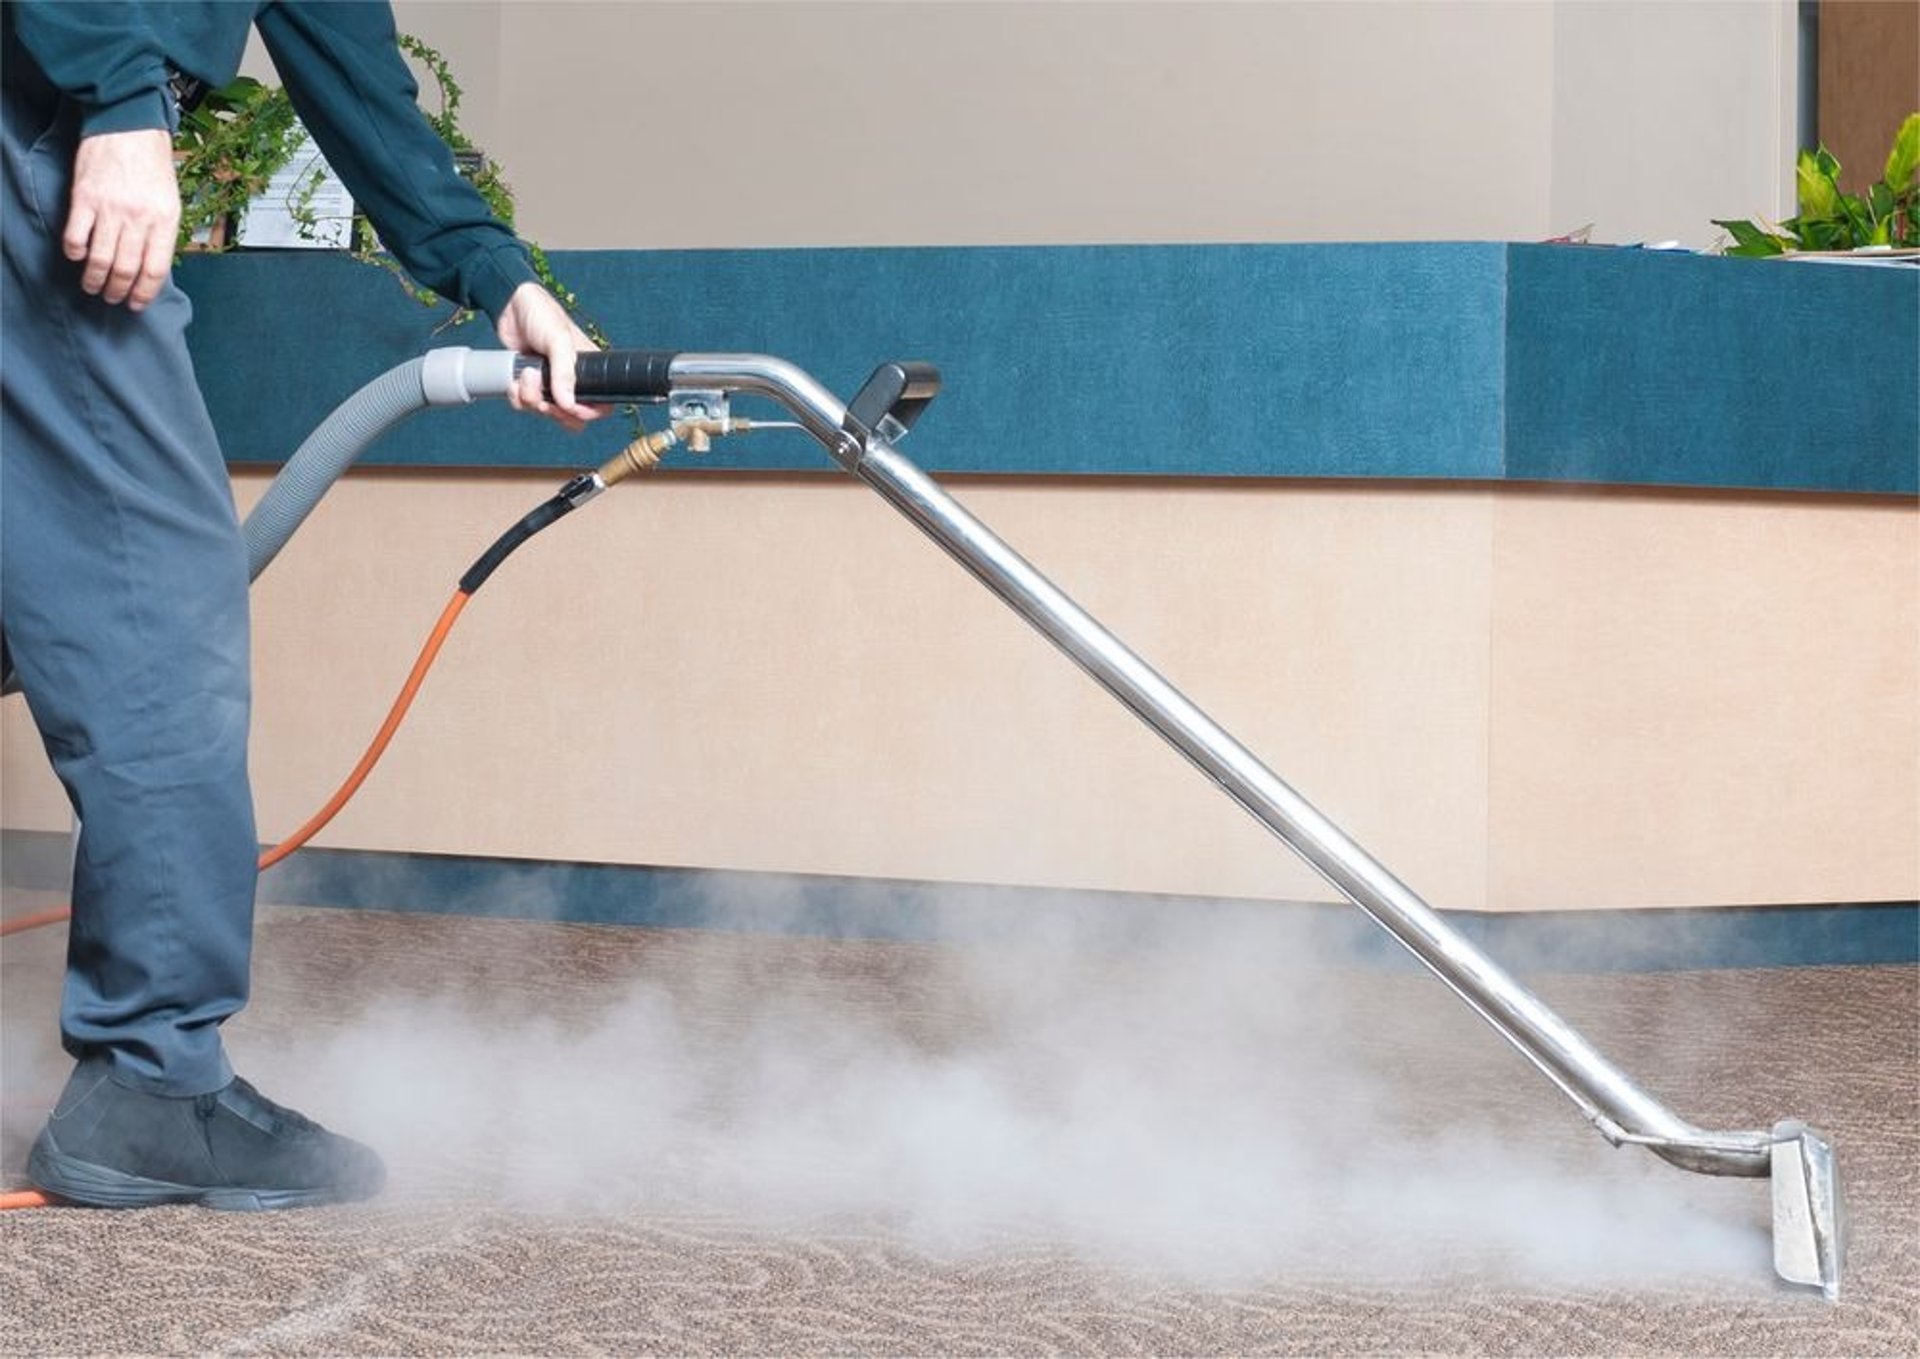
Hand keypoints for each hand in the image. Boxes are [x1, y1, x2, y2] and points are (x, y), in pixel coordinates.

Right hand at [66, 129, 179, 310]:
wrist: (128, 125)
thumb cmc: (151, 164)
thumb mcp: (170, 200)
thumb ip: (162, 232)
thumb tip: (152, 266)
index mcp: (164, 220)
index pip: (155, 270)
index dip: (144, 293)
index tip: (136, 303)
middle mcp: (138, 218)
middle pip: (126, 269)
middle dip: (117, 291)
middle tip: (111, 297)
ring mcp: (110, 209)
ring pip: (100, 259)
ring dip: (94, 279)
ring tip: (92, 286)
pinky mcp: (84, 198)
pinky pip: (76, 236)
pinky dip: (75, 252)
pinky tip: (77, 256)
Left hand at [496, 282, 604, 431]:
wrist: (510, 306)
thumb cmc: (542, 315)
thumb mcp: (559, 340)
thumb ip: (565, 373)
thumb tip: (568, 404)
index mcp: (590, 369)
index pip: (601, 404)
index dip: (588, 412)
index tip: (570, 407)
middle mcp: (572, 380)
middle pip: (572, 417)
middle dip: (555, 412)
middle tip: (544, 398)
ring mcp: (550, 384)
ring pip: (547, 412)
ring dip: (531, 399)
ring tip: (525, 375)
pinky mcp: (530, 385)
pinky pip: (526, 405)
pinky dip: (517, 397)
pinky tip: (515, 379)